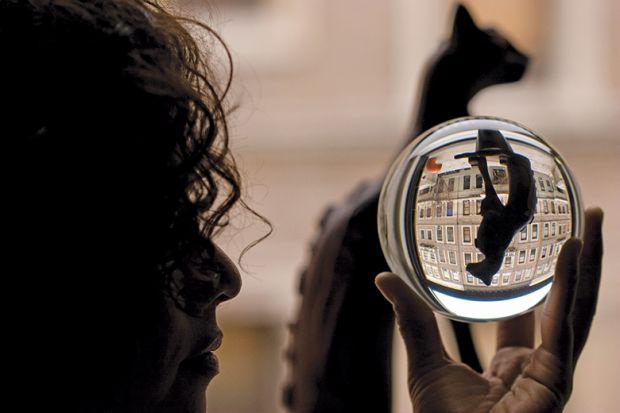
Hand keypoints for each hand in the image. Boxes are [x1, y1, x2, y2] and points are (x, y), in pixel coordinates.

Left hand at [375, 208, 602, 412]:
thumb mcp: (427, 362)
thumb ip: (413, 320)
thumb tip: (384, 277)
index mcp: (516, 364)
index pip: (534, 312)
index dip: (542, 281)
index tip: (544, 248)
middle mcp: (541, 365)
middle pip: (567, 302)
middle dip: (580, 260)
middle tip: (586, 216)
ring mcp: (552, 374)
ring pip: (578, 307)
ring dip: (588, 261)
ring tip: (592, 218)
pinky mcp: (554, 382)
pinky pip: (563, 327)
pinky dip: (570, 288)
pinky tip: (573, 251)